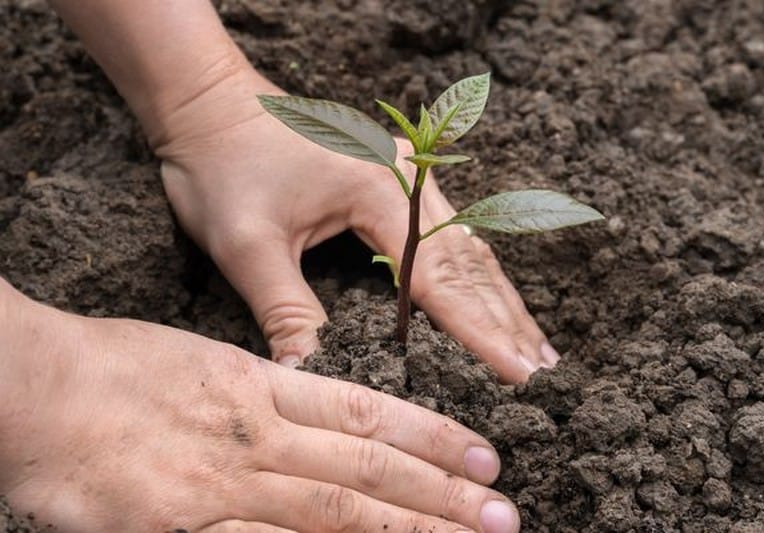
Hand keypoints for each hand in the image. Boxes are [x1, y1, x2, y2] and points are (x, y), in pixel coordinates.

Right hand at [0, 290, 518, 531]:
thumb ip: (265, 390)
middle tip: (503, 513)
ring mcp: (224, 485)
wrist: (37, 388)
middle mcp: (258, 435)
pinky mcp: (182, 529)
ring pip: (332, 513)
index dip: (431, 436)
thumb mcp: (204, 359)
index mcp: (262, 385)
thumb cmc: (114, 365)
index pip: (368, 411)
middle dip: (440, 494)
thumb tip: (319, 407)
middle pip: (366, 469)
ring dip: (403, 530)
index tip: (482, 456)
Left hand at [155, 67, 558, 383]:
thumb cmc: (222, 164)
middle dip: (505, 321)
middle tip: (542, 373)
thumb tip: (312, 379)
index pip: (439, 279)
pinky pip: (449, 231)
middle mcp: (407, 177)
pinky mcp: (396, 176)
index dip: (479, 334)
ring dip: (500, 299)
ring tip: (536, 344)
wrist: (209, 101)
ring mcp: (406, 172)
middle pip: (469, 262)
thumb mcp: (246, 245)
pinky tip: (494, 297)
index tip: (516, 376)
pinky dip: (474, 273)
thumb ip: (287, 312)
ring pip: (467, 246)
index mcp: (378, 191)